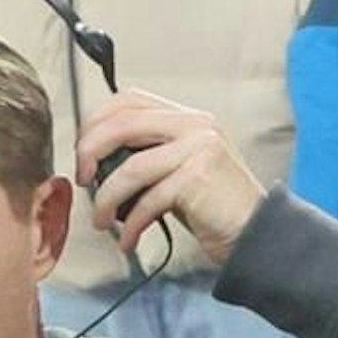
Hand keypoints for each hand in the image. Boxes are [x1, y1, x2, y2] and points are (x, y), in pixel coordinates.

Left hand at [75, 90, 266, 267]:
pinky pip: (148, 199)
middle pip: (122, 124)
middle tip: (82, 180)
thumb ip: (145, 153)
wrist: (256, 233)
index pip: (128, 100)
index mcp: (186, 117)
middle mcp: (195, 125)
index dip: (95, 122)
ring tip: (102, 220)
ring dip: (106, 198)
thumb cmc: (211, 206)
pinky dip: (131, 223)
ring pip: (130, 167)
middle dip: (90, 153)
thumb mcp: (177, 168)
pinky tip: (128, 238)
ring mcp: (199, 148)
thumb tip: (95, 160)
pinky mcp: (198, 177)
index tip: (82, 152)